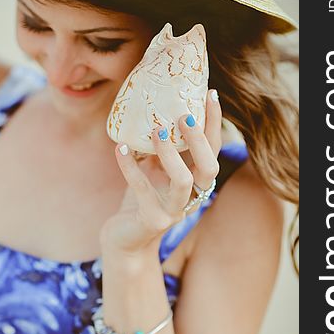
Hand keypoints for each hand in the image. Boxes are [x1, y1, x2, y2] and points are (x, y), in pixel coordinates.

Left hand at [100, 89, 221, 255]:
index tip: (210, 94)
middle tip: (184, 116)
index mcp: (196, 183)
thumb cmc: (141, 199)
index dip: (214, 125)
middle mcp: (191, 198)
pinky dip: (130, 166)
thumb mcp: (154, 170)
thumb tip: (157, 108)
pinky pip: (142, 189)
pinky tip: (120, 147)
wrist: (125, 239)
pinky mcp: (152, 220)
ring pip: (183, 181)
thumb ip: (162, 148)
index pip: (213, 151)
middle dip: (199, 141)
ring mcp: (173, 212)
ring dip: (171, 154)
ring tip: (157, 131)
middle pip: (208, 169)